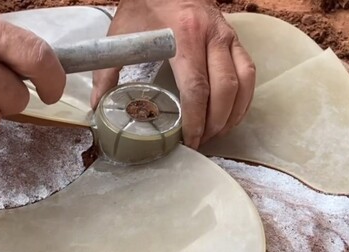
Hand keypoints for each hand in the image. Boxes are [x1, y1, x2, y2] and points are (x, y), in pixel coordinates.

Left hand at [92, 0, 255, 148]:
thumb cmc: (144, 6)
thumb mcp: (122, 34)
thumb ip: (107, 70)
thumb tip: (99, 104)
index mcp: (184, 35)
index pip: (196, 88)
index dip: (194, 120)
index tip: (188, 140)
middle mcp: (211, 35)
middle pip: (224, 90)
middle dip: (214, 123)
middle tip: (200, 141)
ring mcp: (227, 36)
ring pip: (242, 83)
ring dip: (231, 114)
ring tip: (215, 133)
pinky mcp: (235, 38)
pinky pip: (249, 72)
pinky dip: (244, 98)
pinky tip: (231, 114)